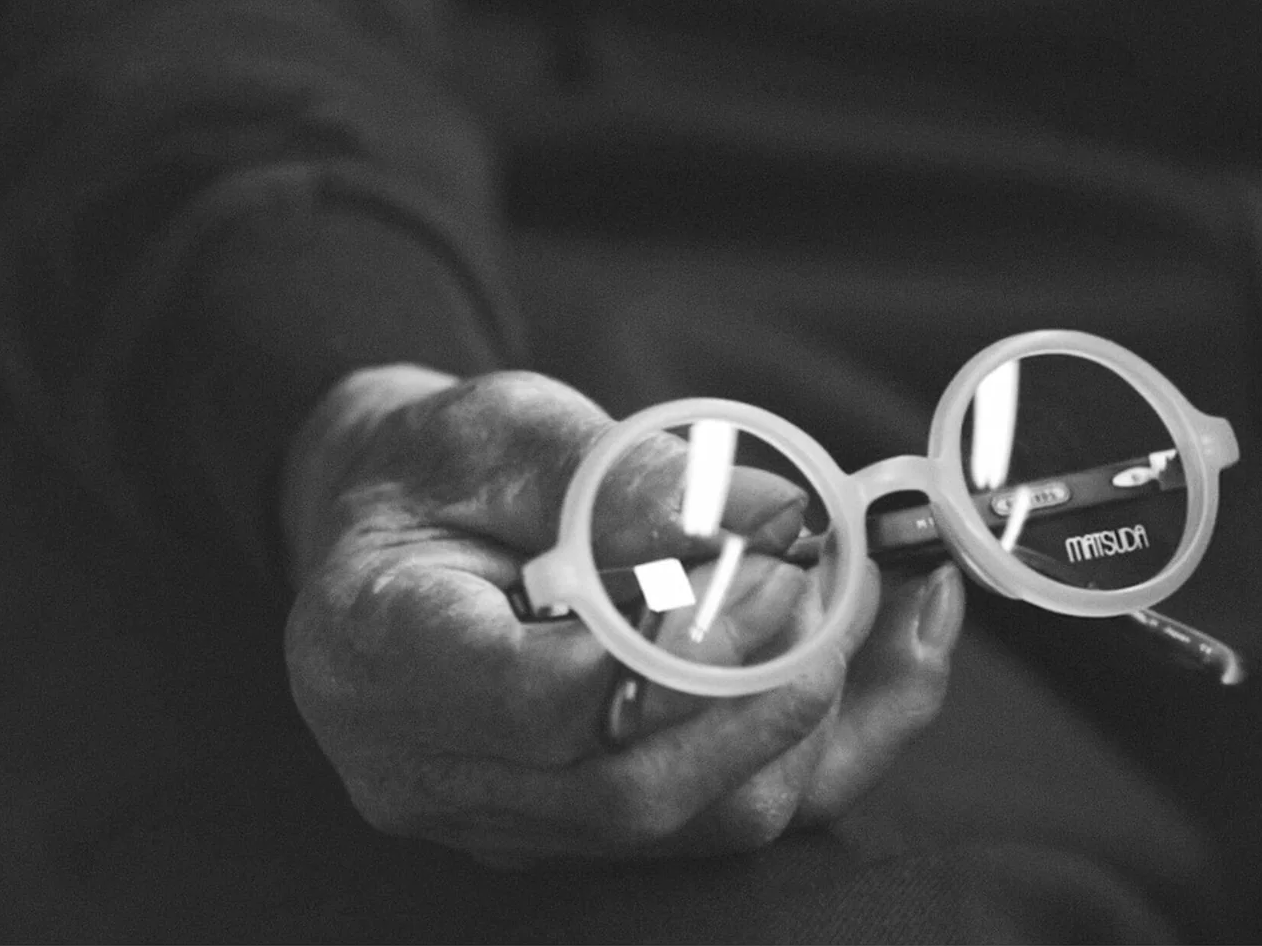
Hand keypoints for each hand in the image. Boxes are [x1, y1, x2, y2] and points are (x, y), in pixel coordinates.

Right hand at [280, 366, 963, 865]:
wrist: (389, 524)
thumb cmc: (433, 467)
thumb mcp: (507, 429)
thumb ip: (623, 477)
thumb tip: (778, 516)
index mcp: (373, 655)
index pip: (539, 704)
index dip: (680, 648)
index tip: (773, 563)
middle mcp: (424, 770)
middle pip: (630, 791)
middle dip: (767, 691)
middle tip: (842, 578)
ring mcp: (500, 820)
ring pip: (693, 822)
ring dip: (809, 717)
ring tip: (866, 590)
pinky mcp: (574, 832)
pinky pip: (719, 818)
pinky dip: (820, 744)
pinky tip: (888, 651)